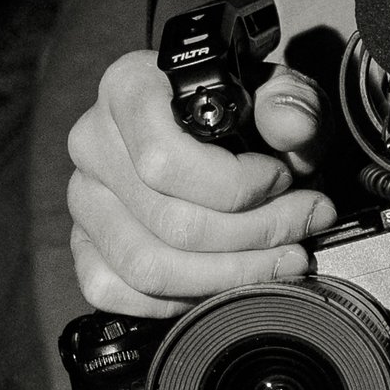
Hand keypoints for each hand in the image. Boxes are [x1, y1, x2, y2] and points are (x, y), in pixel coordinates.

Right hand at [68, 50, 335, 315]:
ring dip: (230, 275)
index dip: (237, 185)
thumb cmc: (242, 108)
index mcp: (128, 89)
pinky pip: (115, 292)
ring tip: (283, 257)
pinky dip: (179, 299)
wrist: (211, 125)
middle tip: (306, 223)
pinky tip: (226, 279)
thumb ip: (291, 101)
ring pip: (149, 267)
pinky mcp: (83, 244)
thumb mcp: (276, 91)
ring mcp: (84, 198)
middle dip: (256, 234)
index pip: (166, 160)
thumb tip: (292, 128)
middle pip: (171, 223)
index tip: (283, 179)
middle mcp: (94, 143)